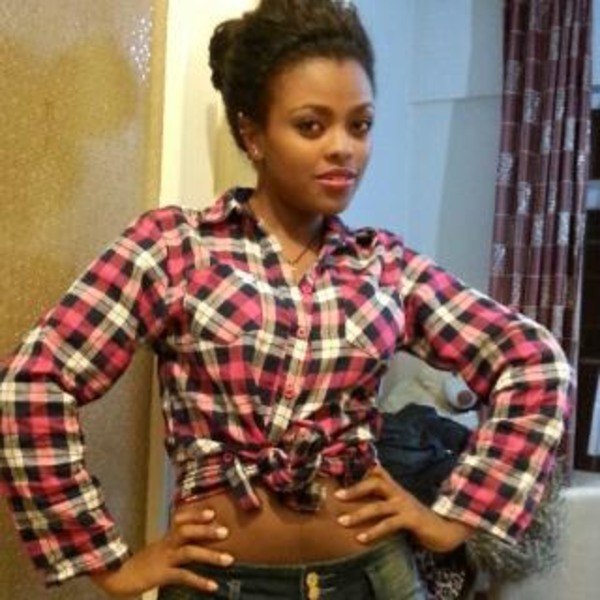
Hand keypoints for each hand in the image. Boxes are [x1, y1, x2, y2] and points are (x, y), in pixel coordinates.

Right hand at [90, 508, 233, 597]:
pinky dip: (200, 581)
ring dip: (210, 556)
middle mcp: (166, 544)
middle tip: (226, 532)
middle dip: (206, 531)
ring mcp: (163, 559)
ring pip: (189, 552)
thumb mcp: (159, 550)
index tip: (212, 512)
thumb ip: (175, 543)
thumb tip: (196, 541)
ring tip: (228, 560)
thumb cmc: (142, 564)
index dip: (196, 515)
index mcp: (166, 537)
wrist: (117, 578)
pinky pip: (183, 576)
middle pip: (186, 531)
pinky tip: (213, 586)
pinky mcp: (161, 575)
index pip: (181, 520)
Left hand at [334, 465, 473, 552]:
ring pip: (378, 506)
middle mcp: (398, 493)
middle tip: (336, 496)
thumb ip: (382, 502)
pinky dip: (373, 531)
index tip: (341, 474)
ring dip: (358, 514)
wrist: (445, 530)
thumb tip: (360, 503)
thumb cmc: (417, 520)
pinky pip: (389, 524)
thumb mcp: (398, 507)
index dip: (360, 471)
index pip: (376, 473)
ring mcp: (405, 505)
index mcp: (394, 488)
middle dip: (354, 489)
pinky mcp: (411, 519)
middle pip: (374, 483)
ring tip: (342, 521)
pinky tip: (361, 538)